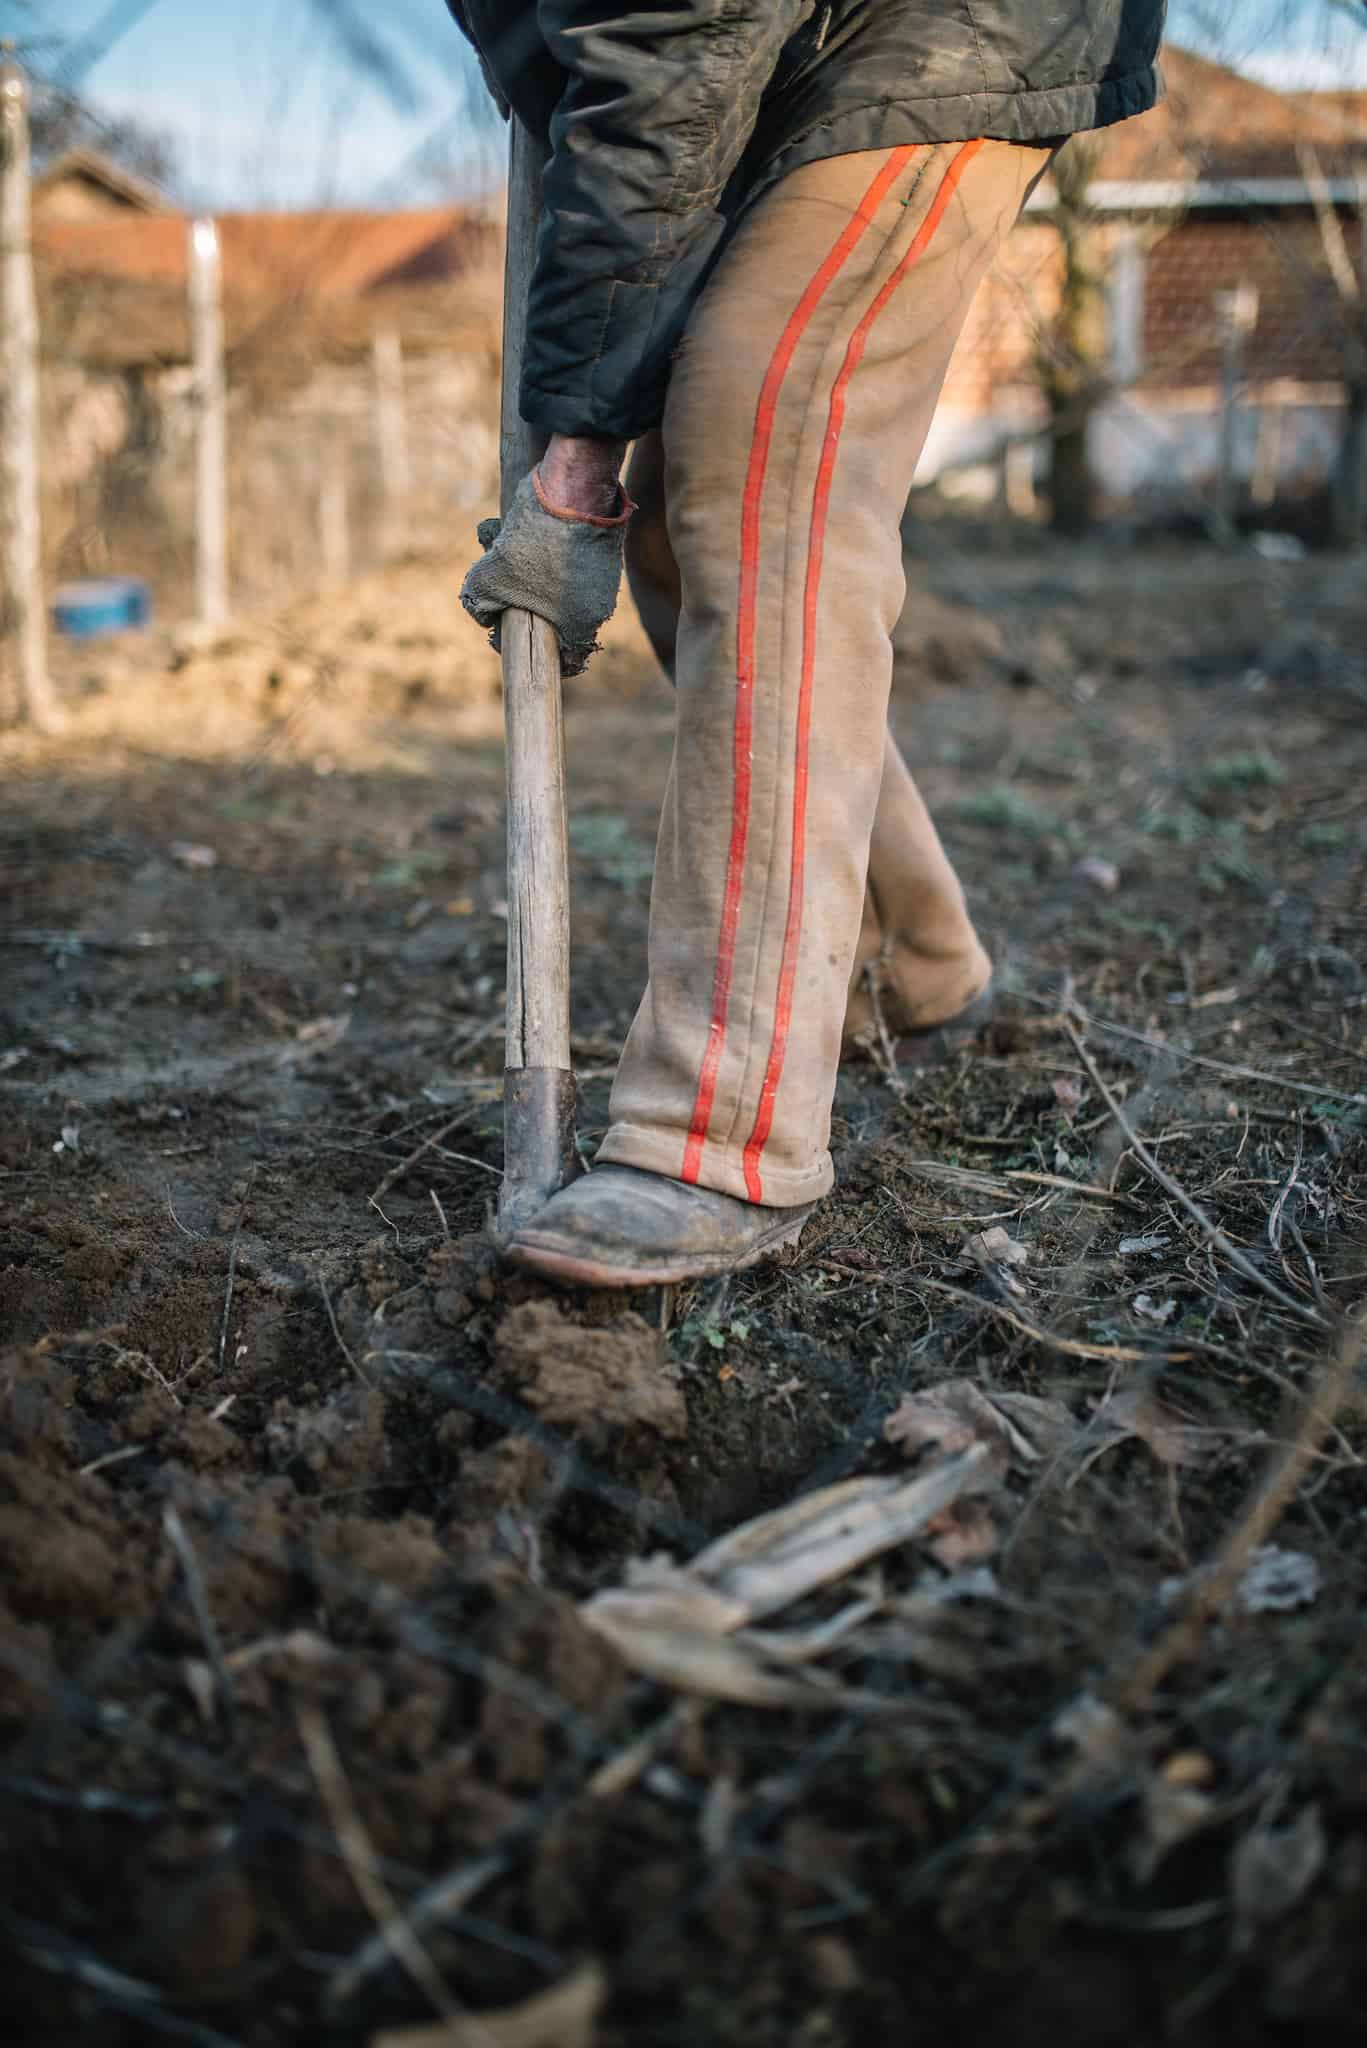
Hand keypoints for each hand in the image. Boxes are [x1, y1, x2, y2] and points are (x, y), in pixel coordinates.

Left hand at [462, 442, 633, 676]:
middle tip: (512, 589)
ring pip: (568, 595)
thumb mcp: (487, 578)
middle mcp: (599, 611)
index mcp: (578, 627)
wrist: (571, 491)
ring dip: (544, 583)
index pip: (566, 662)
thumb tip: (484, 615)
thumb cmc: (529, 544)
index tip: (515, 633)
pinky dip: (558, 561)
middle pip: (563, 626)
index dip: (536, 651)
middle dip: (534, 611)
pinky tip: (540, 540)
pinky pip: (577, 569)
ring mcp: (606, 581)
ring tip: (521, 556)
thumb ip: (479, 605)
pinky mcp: (607, 553)